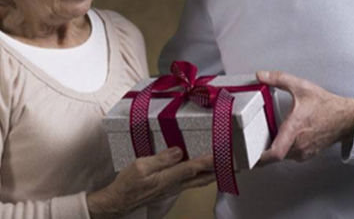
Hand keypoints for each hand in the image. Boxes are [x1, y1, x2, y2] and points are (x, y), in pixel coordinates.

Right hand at [87, 147, 214, 217]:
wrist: (120, 201)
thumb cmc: (128, 184)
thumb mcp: (140, 167)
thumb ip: (160, 159)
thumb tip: (178, 151)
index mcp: (167, 178)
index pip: (192, 168)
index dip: (208, 161)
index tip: (221, 154)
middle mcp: (175, 185)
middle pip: (203, 178)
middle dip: (219, 170)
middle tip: (233, 162)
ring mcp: (174, 188)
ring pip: (199, 181)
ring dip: (213, 173)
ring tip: (226, 165)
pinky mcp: (171, 188)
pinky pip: (192, 182)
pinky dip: (202, 176)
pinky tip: (204, 170)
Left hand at [258, 70, 353, 162]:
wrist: (346, 117)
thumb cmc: (327, 105)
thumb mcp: (301, 86)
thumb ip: (279, 79)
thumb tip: (262, 75)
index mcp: (295, 128)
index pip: (275, 153)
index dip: (261, 158)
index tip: (250, 157)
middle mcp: (299, 143)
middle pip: (275, 155)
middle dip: (263, 149)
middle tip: (253, 140)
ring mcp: (304, 151)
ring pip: (283, 156)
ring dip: (275, 148)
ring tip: (268, 136)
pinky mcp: (308, 154)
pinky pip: (291, 155)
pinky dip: (285, 149)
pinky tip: (284, 137)